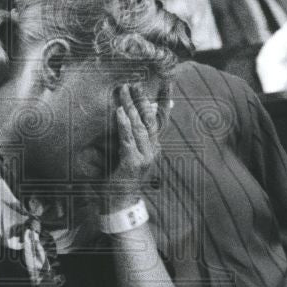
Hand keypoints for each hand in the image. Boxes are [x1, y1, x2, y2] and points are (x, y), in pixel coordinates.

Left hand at [102, 83, 162, 212]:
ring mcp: (144, 157)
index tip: (167, 82)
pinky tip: (120, 111)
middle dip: (143, 99)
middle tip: (136, 81)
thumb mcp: (126, 154)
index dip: (164, 101)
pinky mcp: (132, 163)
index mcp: (153, 147)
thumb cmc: (120, 178)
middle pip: (150, 119)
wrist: (119, 204)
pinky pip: (128, 139)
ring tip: (124, 90)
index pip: (160, 119)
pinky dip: (123, 124)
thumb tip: (124, 114)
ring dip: (131, 106)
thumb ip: (128, 136)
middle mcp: (152, 150)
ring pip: (139, 126)